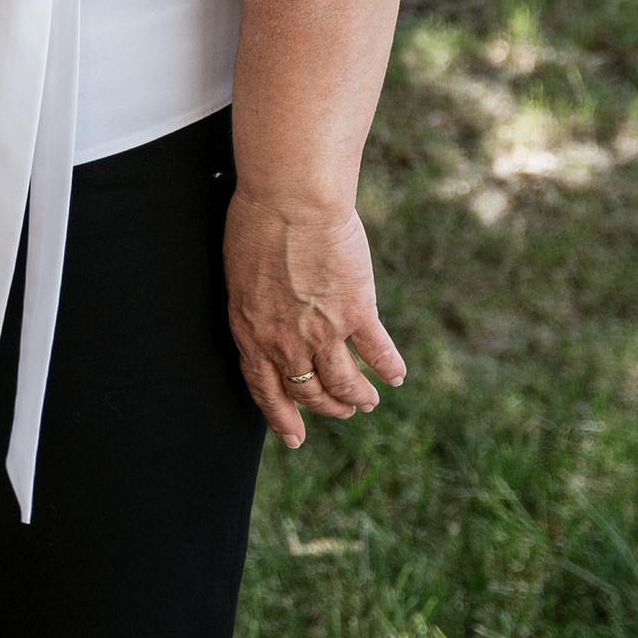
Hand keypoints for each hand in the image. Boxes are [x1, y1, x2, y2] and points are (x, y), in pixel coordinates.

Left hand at [223, 191, 403, 444]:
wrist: (290, 200)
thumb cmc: (257, 222)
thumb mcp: (241, 274)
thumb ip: (256, 304)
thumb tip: (266, 315)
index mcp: (251, 331)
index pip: (264, 387)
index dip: (280, 415)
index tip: (294, 437)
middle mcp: (284, 341)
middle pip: (307, 390)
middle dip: (325, 407)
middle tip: (340, 412)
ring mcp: (322, 331)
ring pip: (343, 383)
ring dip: (357, 397)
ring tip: (368, 402)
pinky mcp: (356, 313)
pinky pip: (377, 352)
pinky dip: (389, 368)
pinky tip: (396, 376)